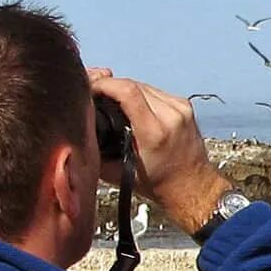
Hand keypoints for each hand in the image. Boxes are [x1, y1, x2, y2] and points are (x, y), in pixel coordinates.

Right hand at [88, 69, 231, 236]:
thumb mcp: (119, 173)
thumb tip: (78, 132)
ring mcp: (181, 108)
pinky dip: (141, 95)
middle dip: (111, 86)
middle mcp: (170, 116)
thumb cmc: (158, 183)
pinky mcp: (185, 106)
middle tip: (96, 94)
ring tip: (112, 100)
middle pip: (134, 84)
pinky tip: (132, 105)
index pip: (127, 91)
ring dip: (125, 89)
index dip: (104, 85)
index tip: (90, 88)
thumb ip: (97, 152)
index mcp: (154, 132)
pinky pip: (156, 91)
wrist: (192, 186)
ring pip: (145, 85)